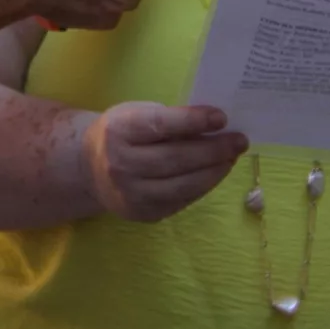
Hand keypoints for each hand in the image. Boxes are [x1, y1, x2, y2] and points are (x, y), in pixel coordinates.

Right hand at [83, 103, 247, 221]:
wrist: (89, 168)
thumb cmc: (122, 133)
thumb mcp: (136, 114)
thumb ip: (169, 119)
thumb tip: (214, 126)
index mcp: (118, 131)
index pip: (161, 125)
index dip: (193, 121)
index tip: (221, 118)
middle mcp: (120, 164)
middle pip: (176, 158)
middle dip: (213, 150)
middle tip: (240, 141)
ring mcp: (130, 194)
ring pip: (182, 185)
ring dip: (214, 171)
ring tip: (232, 158)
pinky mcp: (142, 213)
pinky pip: (181, 200)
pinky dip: (202, 186)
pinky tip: (214, 173)